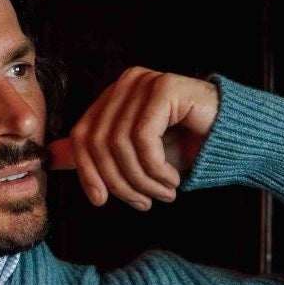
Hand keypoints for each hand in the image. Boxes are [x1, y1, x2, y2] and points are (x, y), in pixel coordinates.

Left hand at [46, 67, 218, 209]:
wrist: (235, 142)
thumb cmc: (186, 150)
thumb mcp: (133, 157)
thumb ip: (93, 153)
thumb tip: (48, 157)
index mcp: (113, 96)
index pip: (81, 136)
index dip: (85, 172)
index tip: (100, 201)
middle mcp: (126, 83)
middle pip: (97, 141)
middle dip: (117, 181)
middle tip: (142, 203)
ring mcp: (145, 82)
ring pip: (119, 144)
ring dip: (141, 179)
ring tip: (162, 194)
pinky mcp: (164, 88)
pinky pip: (143, 138)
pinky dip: (154, 168)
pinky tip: (171, 180)